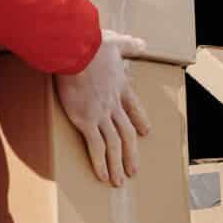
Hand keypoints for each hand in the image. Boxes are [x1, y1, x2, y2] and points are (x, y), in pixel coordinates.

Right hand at [55, 32, 151, 186]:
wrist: (76, 50)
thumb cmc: (91, 43)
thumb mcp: (115, 41)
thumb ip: (129, 44)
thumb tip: (143, 43)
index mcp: (120, 86)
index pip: (134, 107)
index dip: (140, 120)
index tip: (146, 132)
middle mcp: (113, 104)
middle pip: (126, 133)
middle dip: (131, 153)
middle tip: (134, 169)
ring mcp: (101, 114)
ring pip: (114, 145)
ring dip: (117, 164)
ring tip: (119, 181)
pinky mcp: (86, 120)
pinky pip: (96, 147)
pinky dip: (100, 163)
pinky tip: (102, 176)